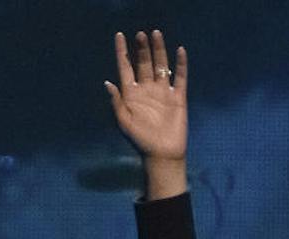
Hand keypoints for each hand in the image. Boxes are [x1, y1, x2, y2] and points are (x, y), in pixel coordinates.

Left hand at [105, 30, 188, 195]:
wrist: (162, 153)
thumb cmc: (140, 140)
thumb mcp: (123, 122)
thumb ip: (117, 102)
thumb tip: (108, 82)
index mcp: (131, 94)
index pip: (125, 68)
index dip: (122, 52)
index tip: (119, 36)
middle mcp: (147, 90)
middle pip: (143, 63)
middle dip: (141, 48)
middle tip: (141, 34)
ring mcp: (163, 92)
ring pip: (161, 65)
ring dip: (158, 50)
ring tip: (156, 34)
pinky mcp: (178, 97)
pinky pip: (180, 77)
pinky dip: (181, 64)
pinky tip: (180, 51)